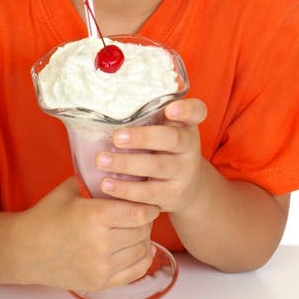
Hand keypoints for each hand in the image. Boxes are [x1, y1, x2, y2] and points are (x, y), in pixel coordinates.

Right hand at [13, 177, 159, 290]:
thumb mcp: (69, 191)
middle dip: (146, 221)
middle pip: (142, 231)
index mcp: (94, 216)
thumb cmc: (45, 216)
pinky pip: (134, 273)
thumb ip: (94, 181)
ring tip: (139, 229)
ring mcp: (101, 267)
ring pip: (140, 251)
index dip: (149, 206)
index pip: (138, 213)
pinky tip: (142, 249)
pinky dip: (142, 260)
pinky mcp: (99, 283)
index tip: (150, 201)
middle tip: (144, 213)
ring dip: (144, 239)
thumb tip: (117, 168)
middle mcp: (100, 244)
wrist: (24, 250)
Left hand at [95, 98, 207, 213]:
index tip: (170, 109)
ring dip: (126, 163)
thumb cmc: (166, 148)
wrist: (188, 186)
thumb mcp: (166, 128)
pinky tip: (106, 184)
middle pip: (172, 139)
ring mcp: (185, 172)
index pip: (196, 111)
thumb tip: (107, 104)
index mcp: (187, 124)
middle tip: (116, 137)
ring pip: (157, 167)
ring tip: (101, 160)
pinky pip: (149, 193)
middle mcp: (190, 146)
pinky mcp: (174, 195)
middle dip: (143, 138)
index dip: (185, 110)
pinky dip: (126, 190)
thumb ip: (149, 115)